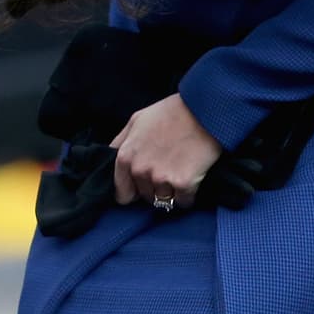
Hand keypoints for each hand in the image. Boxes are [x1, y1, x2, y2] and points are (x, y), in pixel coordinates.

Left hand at [110, 93, 221, 209]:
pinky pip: (183, 202)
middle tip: (167, 169)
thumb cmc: (170, 113)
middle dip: (154, 188)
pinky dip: (188, 195)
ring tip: (180, 171)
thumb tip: (111, 158)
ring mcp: (161, 178)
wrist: (202, 111)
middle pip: (145, 197)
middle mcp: (140, 170)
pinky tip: (192, 176)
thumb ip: (121, 143)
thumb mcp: (136, 121)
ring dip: (171, 192)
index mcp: (125, 157)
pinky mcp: (183, 184)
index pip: (122, 193)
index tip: (141, 187)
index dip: (132, 192)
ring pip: (164, 201)